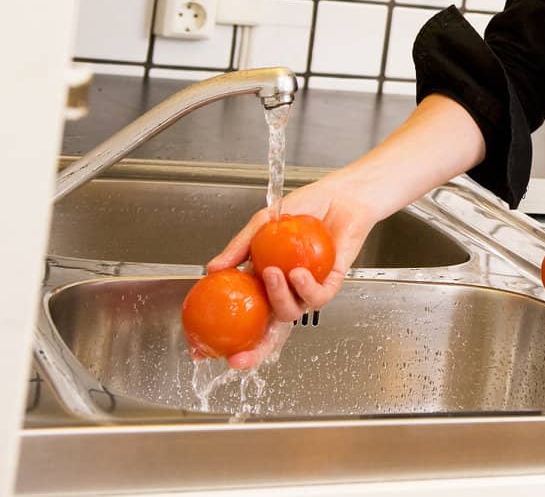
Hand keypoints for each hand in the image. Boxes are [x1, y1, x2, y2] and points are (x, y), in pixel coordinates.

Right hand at [204, 172, 378, 367]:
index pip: (244, 316)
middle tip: (238, 354)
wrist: (339, 194)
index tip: (201, 352)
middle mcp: (286, 290)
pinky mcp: (332, 282)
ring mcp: (308, 289)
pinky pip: (318, 296)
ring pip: (291, 312)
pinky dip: (306, 287)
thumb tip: (211, 269)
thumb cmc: (304, 207)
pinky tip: (298, 273)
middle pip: (269, 331)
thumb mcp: (263, 223)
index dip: (226, 337)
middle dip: (254, 350)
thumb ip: (239, 246)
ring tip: (273, 273)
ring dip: (278, 297)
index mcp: (264, 281)